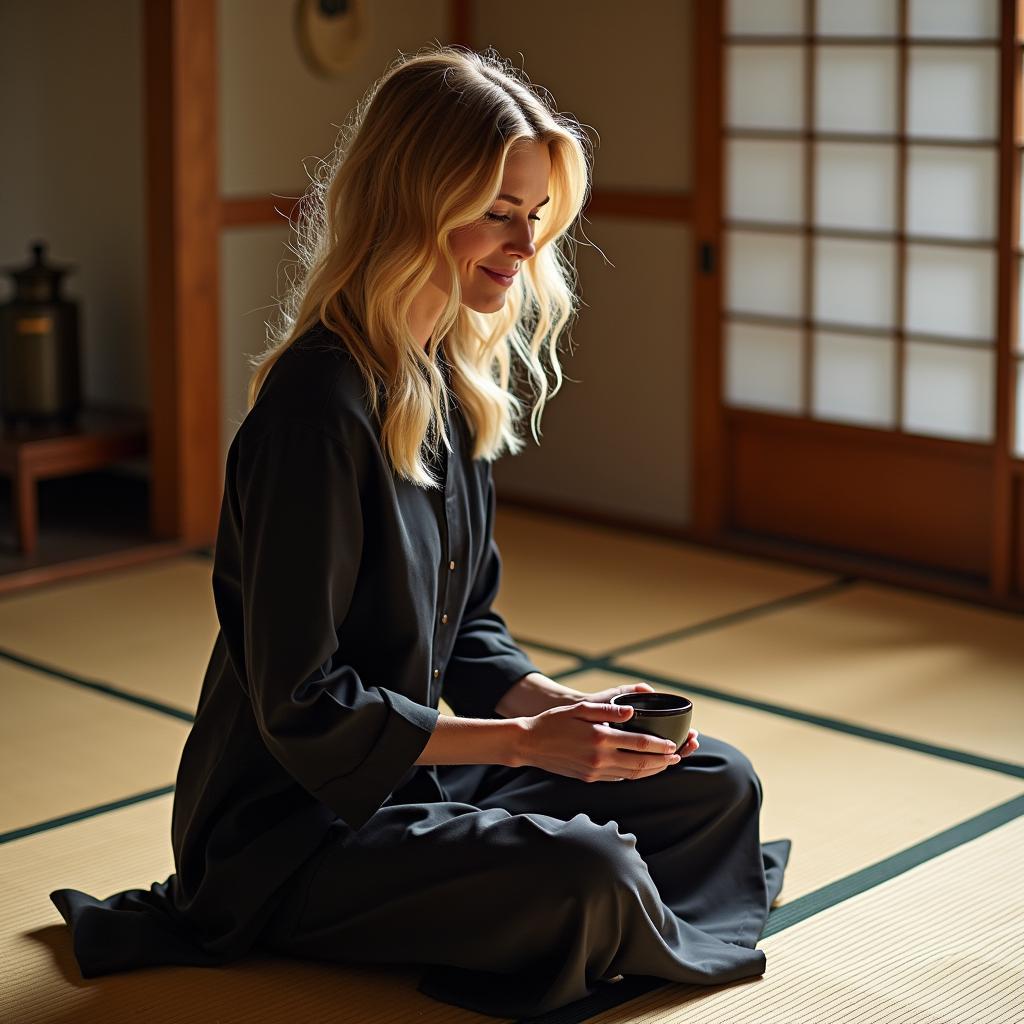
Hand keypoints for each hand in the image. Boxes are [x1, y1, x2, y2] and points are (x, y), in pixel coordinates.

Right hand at [515, 700, 694, 782]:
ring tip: (666, 764)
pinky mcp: (589, 778)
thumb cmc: (554, 721)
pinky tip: (641, 769)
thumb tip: (631, 712)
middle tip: (678, 756)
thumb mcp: (580, 709)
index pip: (639, 744)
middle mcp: (600, 758)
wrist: (529, 744)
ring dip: (652, 770)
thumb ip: (607, 710)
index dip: (659, 745)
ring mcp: (595, 772)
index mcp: (600, 739)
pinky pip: (618, 778)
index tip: (673, 744)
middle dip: (662, 761)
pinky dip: (634, 775)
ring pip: (632, 775)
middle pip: (640, 764)